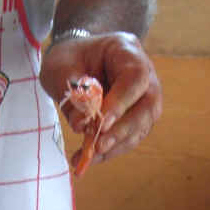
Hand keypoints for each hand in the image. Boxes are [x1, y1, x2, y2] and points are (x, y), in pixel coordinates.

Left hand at [40, 32, 161, 168]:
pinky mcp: (136, 118)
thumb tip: (82, 126)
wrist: (74, 60)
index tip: (102, 122)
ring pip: (141, 127)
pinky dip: (110, 151)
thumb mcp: (61, 68)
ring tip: (88, 158)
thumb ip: (73, 94)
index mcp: (126, 51)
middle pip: (148, 106)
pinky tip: (88, 158)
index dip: (122, 102)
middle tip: (98, 146)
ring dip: (115, 146)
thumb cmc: (68, 58)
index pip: (135, 78)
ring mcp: (143, 98)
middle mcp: (144, 74)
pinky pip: (129, 138)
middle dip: (123, 130)